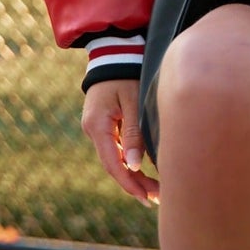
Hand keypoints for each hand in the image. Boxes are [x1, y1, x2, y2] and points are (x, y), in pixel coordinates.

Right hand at [82, 79, 159, 205]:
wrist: (116, 51)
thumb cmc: (128, 72)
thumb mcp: (133, 100)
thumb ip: (134, 132)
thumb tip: (134, 166)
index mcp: (97, 125)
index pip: (113, 164)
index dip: (129, 183)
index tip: (147, 197)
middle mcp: (93, 130)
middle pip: (113, 165)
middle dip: (134, 183)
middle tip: (156, 198)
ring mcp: (97, 127)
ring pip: (115, 158)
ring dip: (132, 174)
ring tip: (154, 190)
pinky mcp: (105, 123)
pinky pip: (116, 148)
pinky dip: (129, 160)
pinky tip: (143, 170)